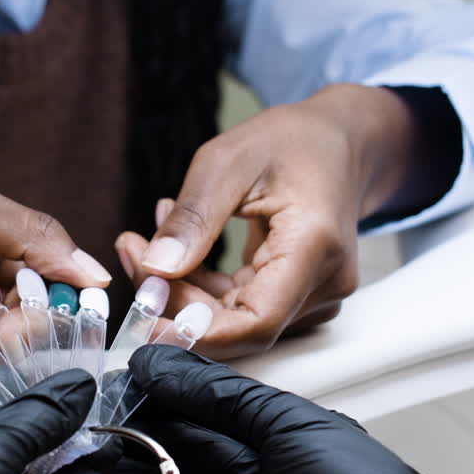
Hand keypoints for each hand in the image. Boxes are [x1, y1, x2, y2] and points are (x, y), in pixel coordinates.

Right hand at [103, 346, 473, 473]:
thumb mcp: (290, 426)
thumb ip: (223, 396)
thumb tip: (166, 362)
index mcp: (295, 439)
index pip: (220, 408)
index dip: (176, 394)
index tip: (132, 381)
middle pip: (200, 454)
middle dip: (154, 437)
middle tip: (109, 423)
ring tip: (106, 464)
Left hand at [115, 84, 415, 357]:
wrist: (340, 142)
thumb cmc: (292, 141)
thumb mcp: (229, 161)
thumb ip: (193, 217)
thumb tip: (155, 269)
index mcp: (315, 246)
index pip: (256, 323)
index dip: (195, 332)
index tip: (142, 316)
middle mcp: (325, 282)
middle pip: (239, 325)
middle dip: (176, 301)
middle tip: (133, 254)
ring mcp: (317, 294)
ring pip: (235, 321)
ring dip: (185, 292)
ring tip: (147, 241)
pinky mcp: (301, 296)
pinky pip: (242, 308)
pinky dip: (203, 286)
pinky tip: (181, 250)